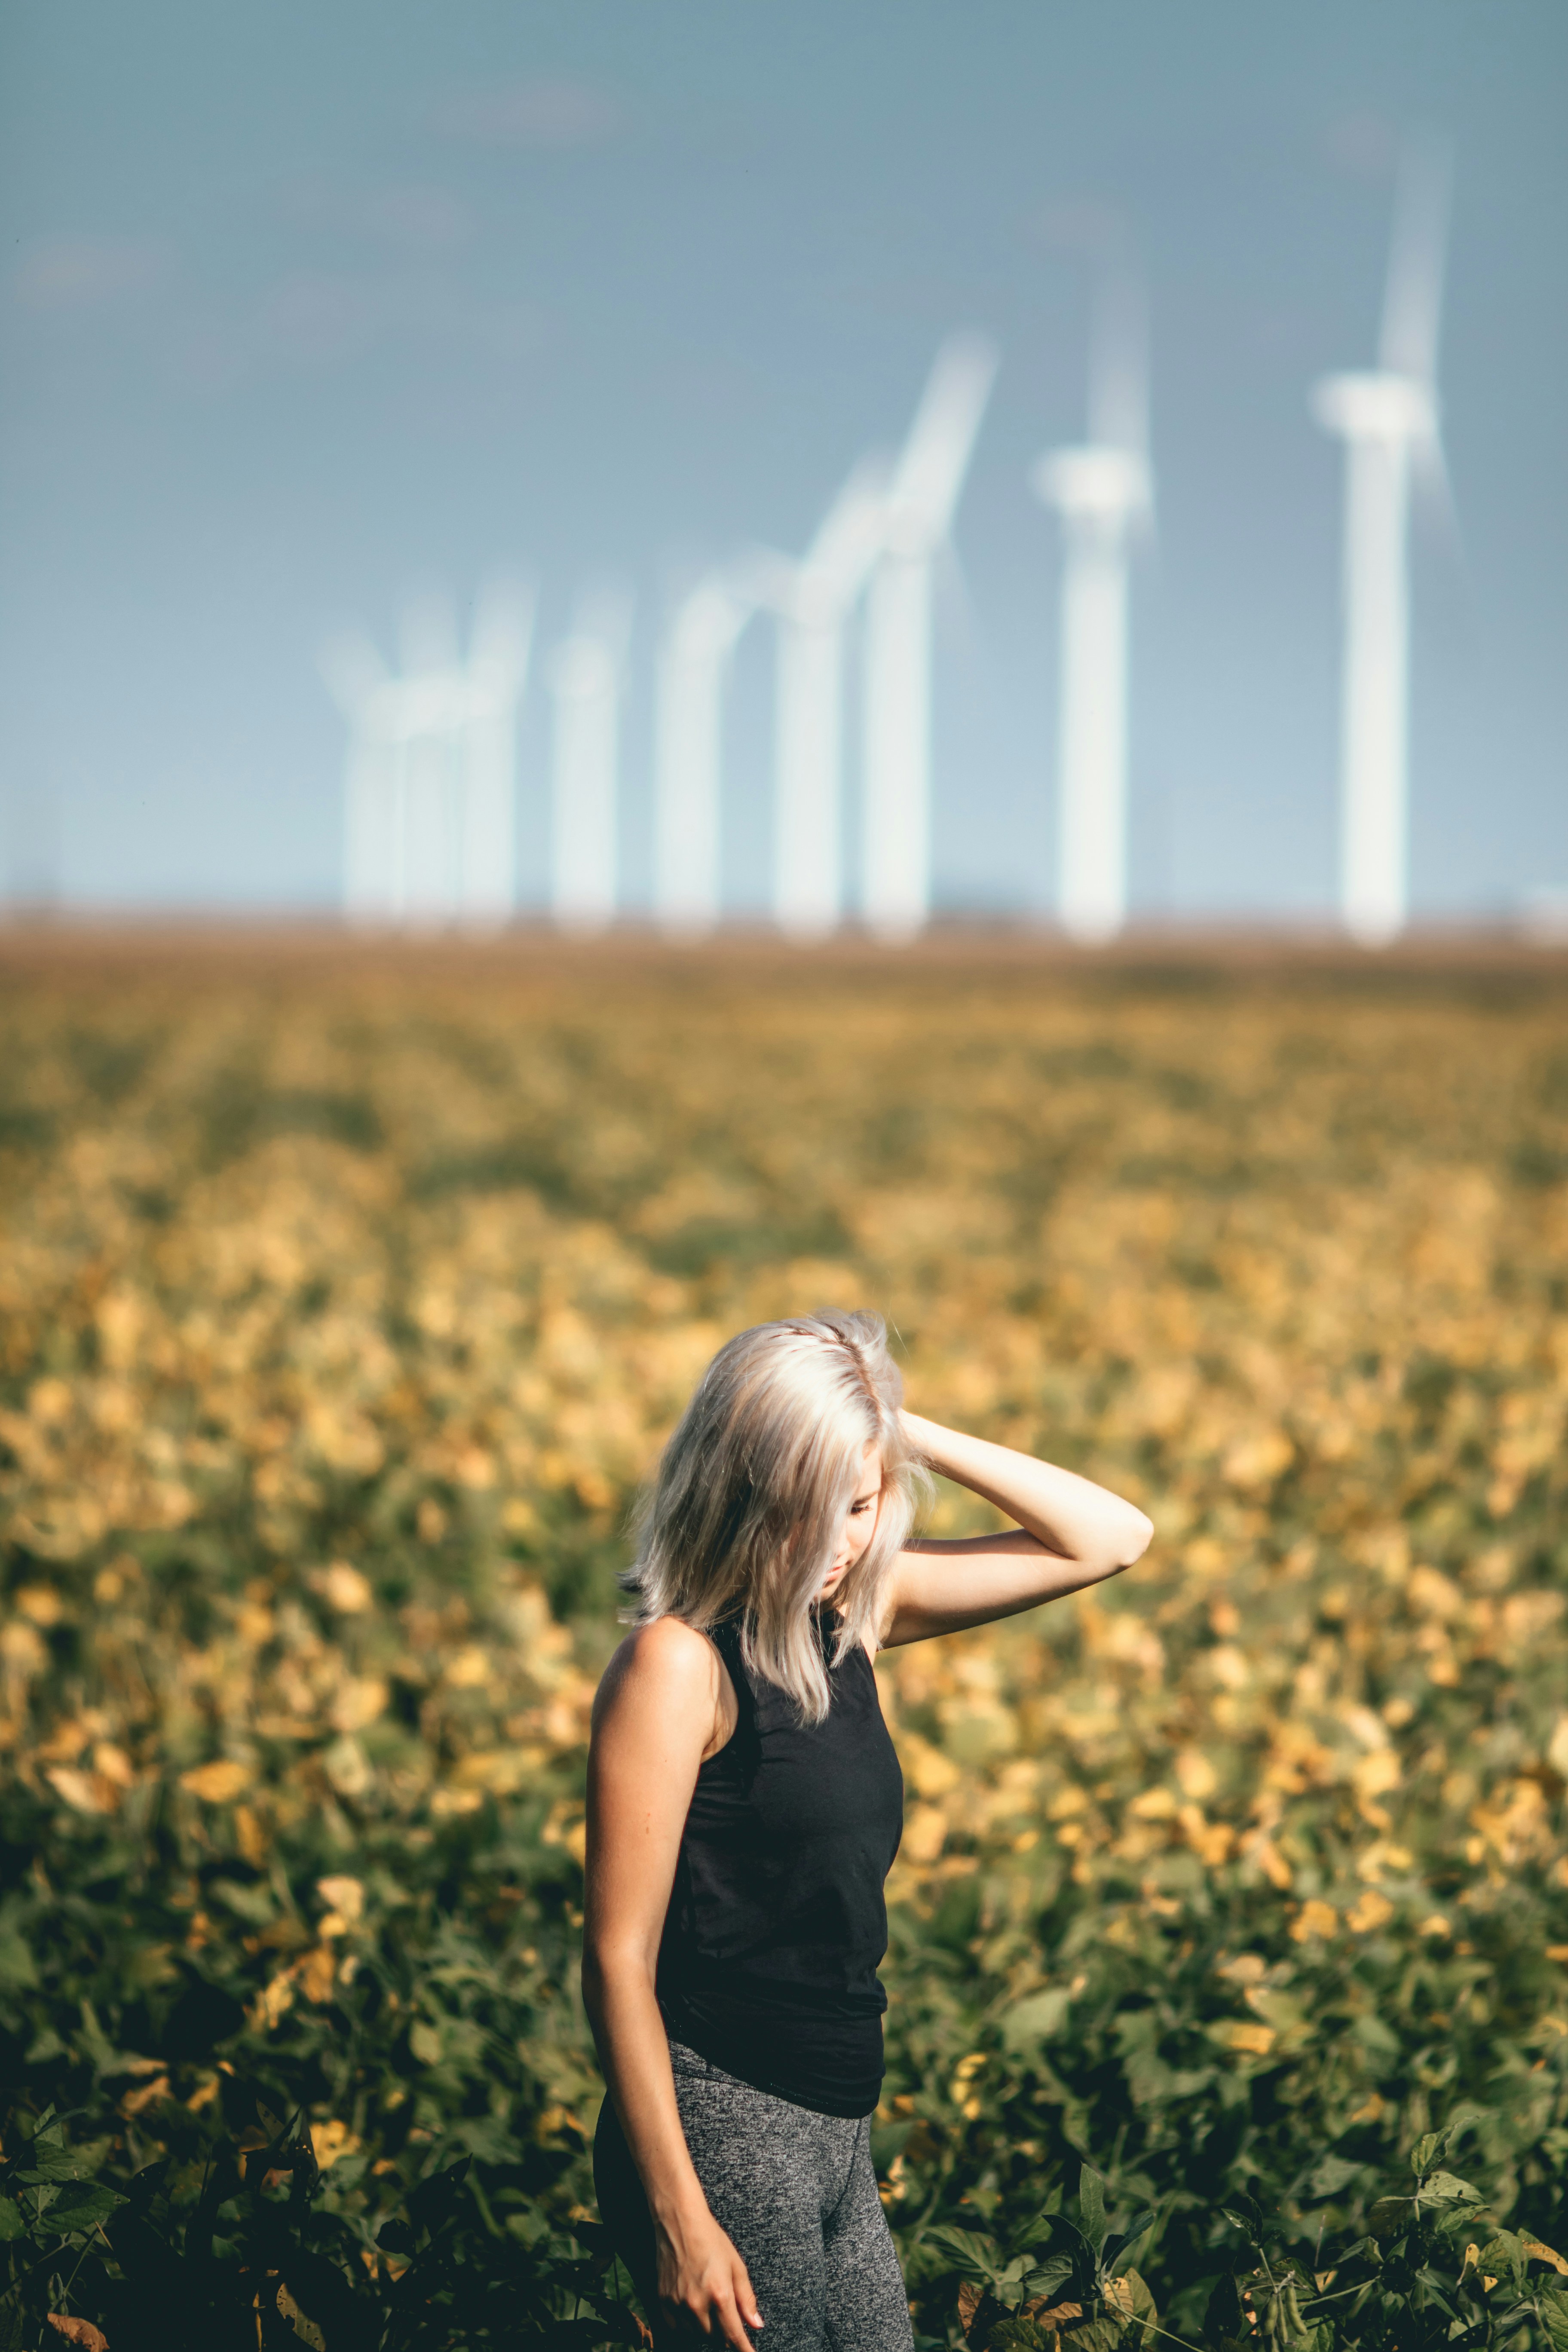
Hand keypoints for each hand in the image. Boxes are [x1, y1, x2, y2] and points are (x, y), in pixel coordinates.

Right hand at [655, 2206, 762, 2344]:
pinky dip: (687, 2326)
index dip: (744, 2349)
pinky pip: (677, 2328)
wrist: (679, 2223)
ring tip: (710, 2310)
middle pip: (715, 2338)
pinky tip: (693, 2312)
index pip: (733, 2335)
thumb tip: (756, 2325)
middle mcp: (697, 2304)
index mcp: (719, 2294)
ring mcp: (678, 2304)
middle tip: (727, 2317)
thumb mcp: (736, 2265)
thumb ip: (746, 2298)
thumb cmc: (712, 2240)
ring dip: (707, 2330)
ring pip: (696, 2335)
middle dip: (725, 2334)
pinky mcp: (663, 2301)